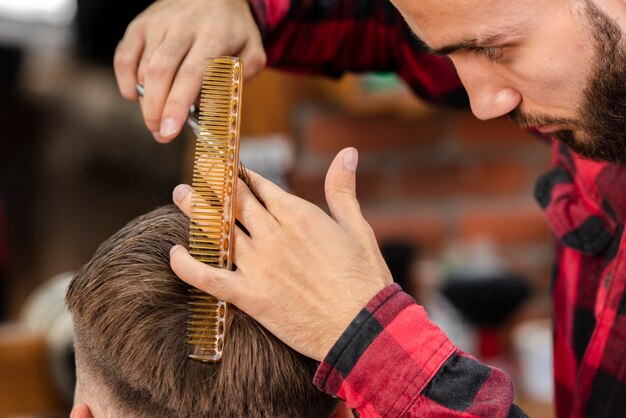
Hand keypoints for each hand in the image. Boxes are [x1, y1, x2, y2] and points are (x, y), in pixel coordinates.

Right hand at [114, 0, 265, 142]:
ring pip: (142, 69)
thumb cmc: (233, 30)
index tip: (169, 131)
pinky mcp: (139, 25)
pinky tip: (137, 97)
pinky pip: (124, 57)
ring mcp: (157, 25)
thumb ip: (236, 83)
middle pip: (160, 74)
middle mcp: (182, 28)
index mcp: (213, 36)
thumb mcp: (252, 53)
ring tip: (157, 118)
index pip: (190, 76)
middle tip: (161, 134)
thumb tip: (210, 111)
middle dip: (156, 110)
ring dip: (146, 100)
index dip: (177, 106)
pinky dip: (126, 82)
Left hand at [170, 148, 392, 360]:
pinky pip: (209, 277)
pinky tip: (174, 254)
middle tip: (197, 171)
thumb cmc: (364, 278)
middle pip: (234, 202)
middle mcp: (273, 235)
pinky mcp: (251, 296)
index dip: (242, 174)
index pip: (260, 186)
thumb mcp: (357, 227)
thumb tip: (347, 152)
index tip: (228, 165)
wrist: (362, 327)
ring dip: (197, 211)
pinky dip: (188, 265)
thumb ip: (343, 189)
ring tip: (180, 195)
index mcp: (298, 215)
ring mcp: (259, 265)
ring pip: (218, 231)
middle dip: (214, 183)